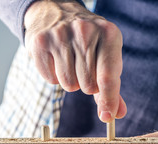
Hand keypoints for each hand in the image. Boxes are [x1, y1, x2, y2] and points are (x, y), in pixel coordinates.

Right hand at [24, 0, 126, 121]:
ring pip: (69, 85)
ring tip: (69, 61)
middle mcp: (85, 31)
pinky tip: (55, 59)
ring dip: (70, 81)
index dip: (108, 100)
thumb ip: (112, 86)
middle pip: (88, 86)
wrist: (57, 12)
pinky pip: (50, 79)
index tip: (107, 117)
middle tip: (83, 68)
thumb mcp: (106, 55)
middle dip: (87, 85)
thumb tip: (118, 114)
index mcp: (109, 34)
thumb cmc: (88, 41)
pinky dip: (54, 76)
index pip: (108, 77)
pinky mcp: (40, 41)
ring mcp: (61, 34)